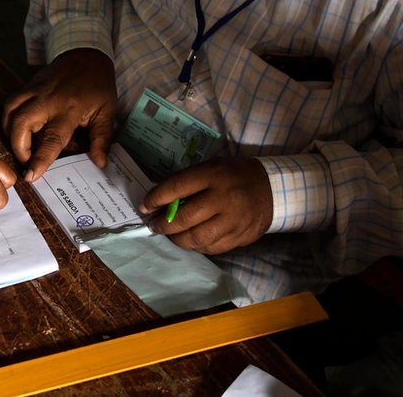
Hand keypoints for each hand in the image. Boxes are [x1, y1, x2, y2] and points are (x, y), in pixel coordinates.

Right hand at [2, 48, 117, 179]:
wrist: (86, 54)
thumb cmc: (98, 85)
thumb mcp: (107, 112)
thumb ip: (101, 139)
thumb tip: (100, 163)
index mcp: (69, 110)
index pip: (51, 139)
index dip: (39, 159)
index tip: (31, 176)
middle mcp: (47, 100)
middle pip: (21, 124)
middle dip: (17, 147)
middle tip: (25, 161)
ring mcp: (34, 91)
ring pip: (10, 111)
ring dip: (9, 132)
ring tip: (19, 146)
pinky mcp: (27, 85)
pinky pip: (11, 103)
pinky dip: (8, 118)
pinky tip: (15, 129)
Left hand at [139, 157, 272, 254]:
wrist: (272, 189)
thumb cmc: (232, 175)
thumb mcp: (210, 168)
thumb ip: (186, 182)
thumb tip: (158, 202)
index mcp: (213, 176)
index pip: (176, 188)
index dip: (156, 198)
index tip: (144, 206)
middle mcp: (224, 199)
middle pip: (184, 218)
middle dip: (163, 225)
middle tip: (153, 225)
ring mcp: (234, 221)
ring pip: (196, 238)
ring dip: (177, 238)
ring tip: (170, 234)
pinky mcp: (240, 237)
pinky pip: (211, 248)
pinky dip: (196, 246)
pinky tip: (191, 239)